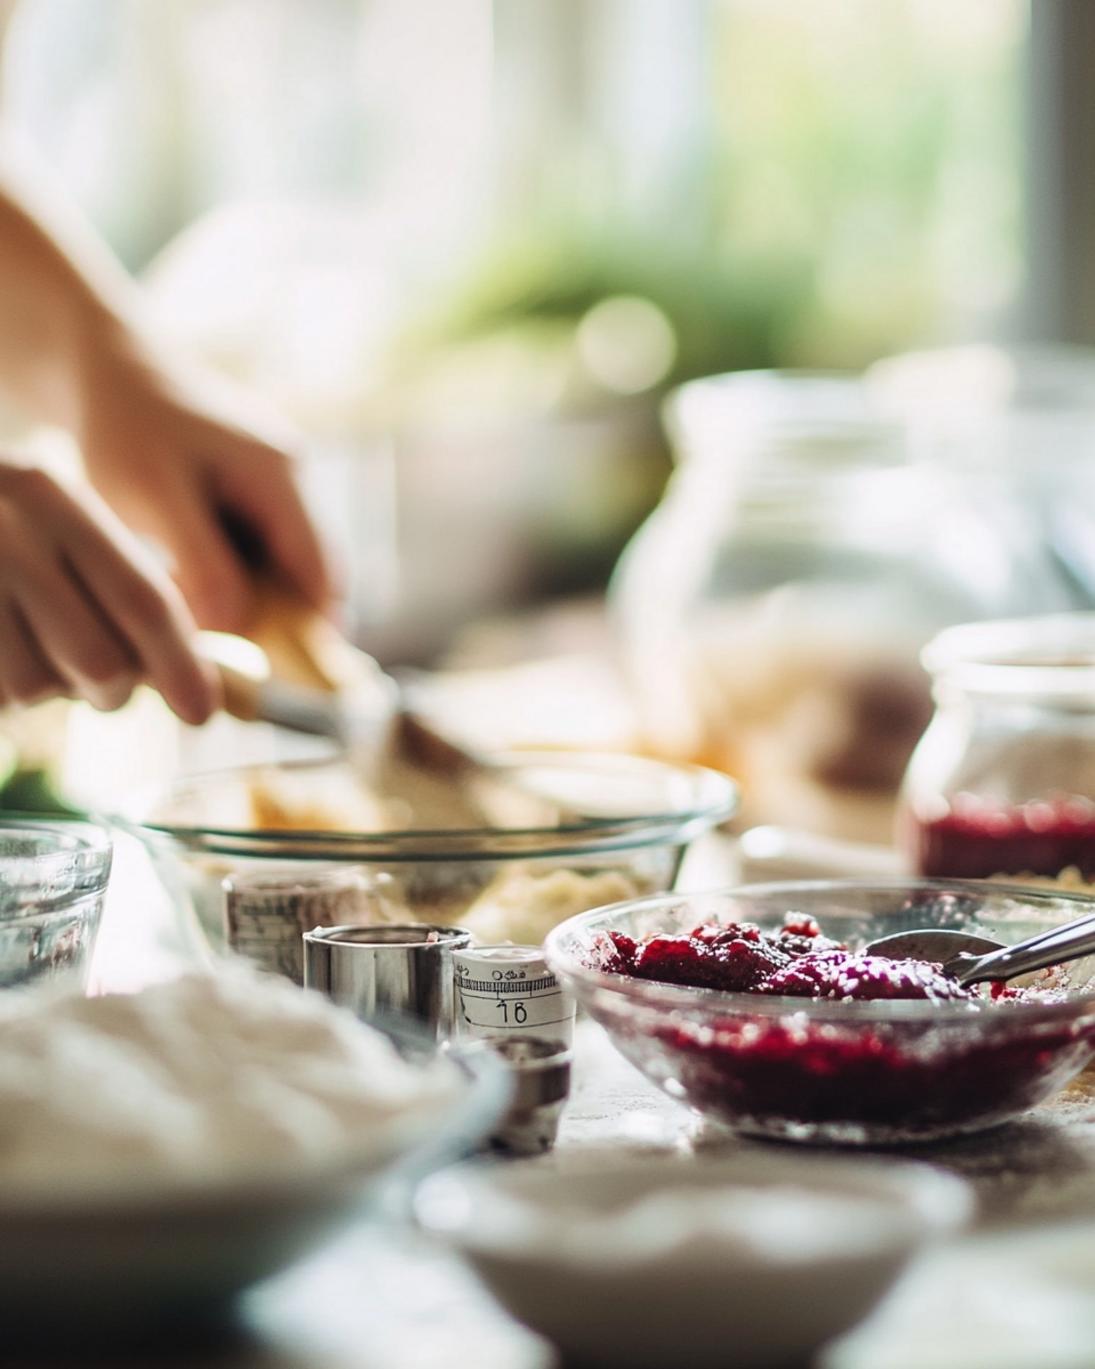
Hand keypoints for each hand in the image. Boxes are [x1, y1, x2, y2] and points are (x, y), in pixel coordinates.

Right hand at [0, 458, 218, 721]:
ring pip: (35, 689)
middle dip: (109, 688)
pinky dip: (2, 699)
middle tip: (96, 680)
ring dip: (39, 691)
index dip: (182, 666)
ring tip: (17, 646)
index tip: (203, 713)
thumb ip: (114, 586)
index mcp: (49, 492)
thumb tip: (193, 673)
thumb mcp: (43, 521)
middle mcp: (3, 526)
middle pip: (100, 660)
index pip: (143, 598)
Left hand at [77, 331, 333, 633]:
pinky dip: (240, 571)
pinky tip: (202, 588)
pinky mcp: (249, 482)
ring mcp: (274, 476)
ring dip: (258, 594)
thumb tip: (241, 626)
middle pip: (309, 567)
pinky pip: (259, 541)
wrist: (103, 366)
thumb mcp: (155, 500)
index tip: (297, 673)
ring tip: (219, 627)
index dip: (316, 625)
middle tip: (249, 660)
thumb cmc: (124, 429)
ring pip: (282, 557)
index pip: (322, 569)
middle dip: (284, 614)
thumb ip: (204, 564)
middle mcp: (291, 474)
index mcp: (281, 475)